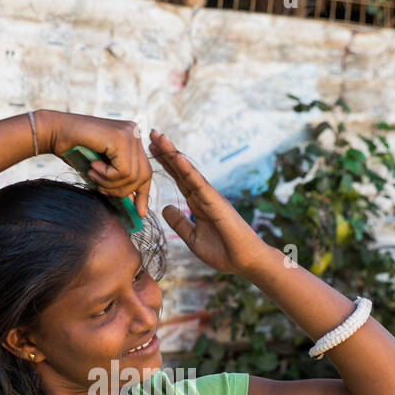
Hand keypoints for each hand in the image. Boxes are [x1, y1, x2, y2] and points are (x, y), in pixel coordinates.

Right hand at [44, 111, 151, 218]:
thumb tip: (136, 207)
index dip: (143, 194)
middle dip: (122, 190)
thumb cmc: (75, 151)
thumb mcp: (102, 171)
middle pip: (143, 176)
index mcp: (133, 139)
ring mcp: (130, 133)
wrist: (55, 132)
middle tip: (101, 189)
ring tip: (93, 175)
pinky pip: (122, 171)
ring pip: (132, 176)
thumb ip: (119, 183)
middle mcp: (135, 133)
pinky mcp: (121, 137)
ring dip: (109, 183)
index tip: (140, 213)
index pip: (146, 171)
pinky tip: (93, 166)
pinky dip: (106, 175)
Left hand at [148, 129, 272, 276]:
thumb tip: (165, 208)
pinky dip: (188, 170)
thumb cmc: (223, 252)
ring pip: (188, 171)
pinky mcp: (216, 203)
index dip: (165, 163)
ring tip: (159, 137)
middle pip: (181, 169)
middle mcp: (203, 195)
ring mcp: (210, 197)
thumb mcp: (193, 238)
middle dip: (166, 152)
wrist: (244, 262)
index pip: (178, 178)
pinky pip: (199, 184)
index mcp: (198, 203)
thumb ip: (179, 223)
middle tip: (151, 133)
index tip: (150, 148)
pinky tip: (177, 157)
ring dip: (173, 154)